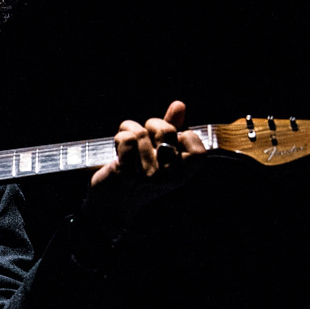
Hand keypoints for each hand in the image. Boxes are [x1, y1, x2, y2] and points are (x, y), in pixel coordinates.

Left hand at [90, 101, 206, 186]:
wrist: (112, 203)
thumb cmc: (139, 174)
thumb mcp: (160, 154)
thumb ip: (172, 129)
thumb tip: (179, 105)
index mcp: (183, 174)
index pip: (197, 148)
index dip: (183, 135)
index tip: (170, 140)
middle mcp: (168, 176)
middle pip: (166, 130)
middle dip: (151, 124)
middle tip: (143, 136)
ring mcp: (147, 176)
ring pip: (140, 132)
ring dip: (129, 129)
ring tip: (127, 141)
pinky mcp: (125, 173)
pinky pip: (126, 139)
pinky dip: (119, 137)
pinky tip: (118, 148)